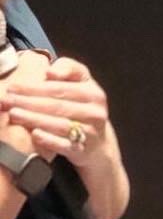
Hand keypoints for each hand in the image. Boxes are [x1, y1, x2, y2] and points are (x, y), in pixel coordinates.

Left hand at [0, 56, 114, 166]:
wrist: (98, 142)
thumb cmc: (81, 106)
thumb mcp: (81, 83)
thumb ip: (67, 68)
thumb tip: (49, 71)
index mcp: (93, 93)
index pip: (59, 89)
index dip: (34, 87)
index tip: (12, 87)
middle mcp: (95, 112)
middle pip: (57, 106)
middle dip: (28, 102)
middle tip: (6, 100)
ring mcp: (91, 132)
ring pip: (60, 125)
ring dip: (34, 119)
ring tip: (13, 114)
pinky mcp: (84, 150)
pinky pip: (65, 145)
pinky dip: (49, 140)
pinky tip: (34, 134)